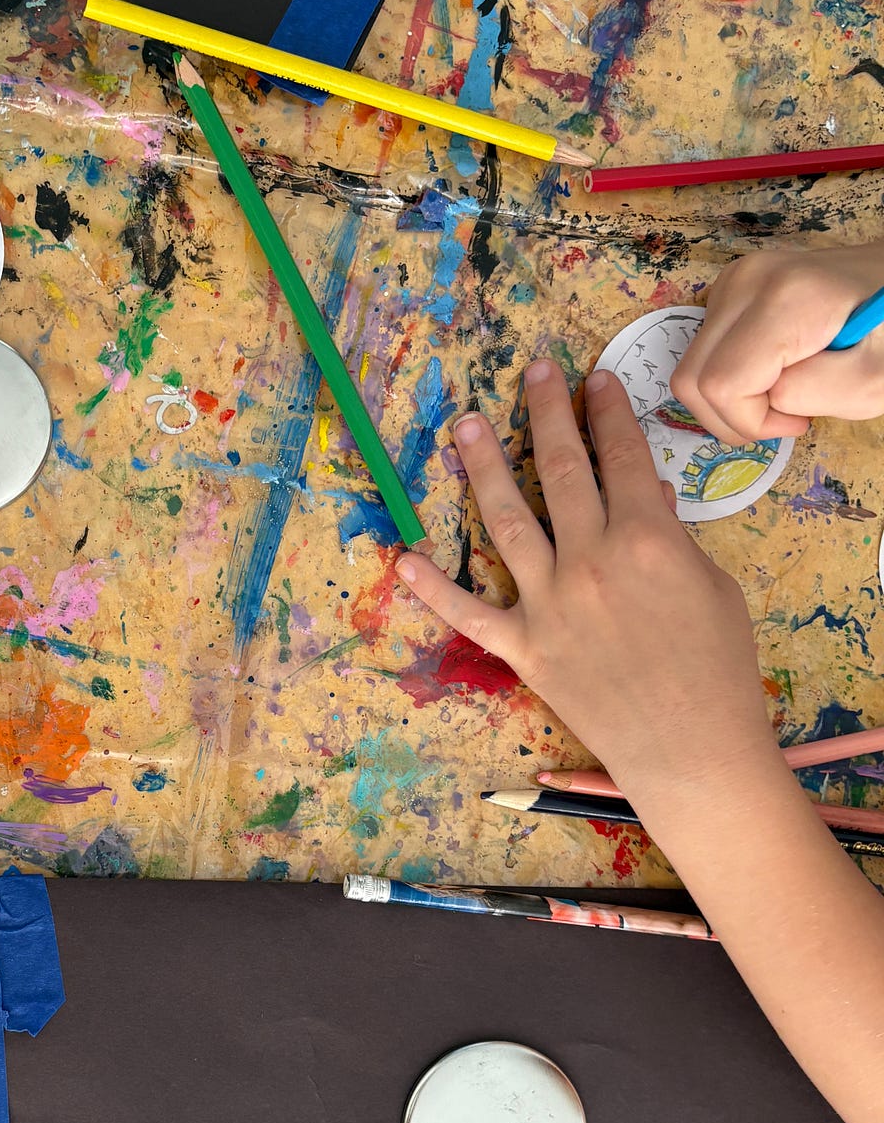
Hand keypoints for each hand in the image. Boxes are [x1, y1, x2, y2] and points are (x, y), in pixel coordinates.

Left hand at [396, 361, 777, 800]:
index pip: (621, 456)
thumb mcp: (712, 585)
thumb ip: (673, 534)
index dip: (606, 410)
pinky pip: (468, 612)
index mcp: (649, 538)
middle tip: (532, 373)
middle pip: (563, 469)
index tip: (594, 377)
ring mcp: (549, 603)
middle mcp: (591, 560)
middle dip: (547, 413)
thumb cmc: (718, 668)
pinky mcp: (523, 647)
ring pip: (506, 520)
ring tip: (464, 427)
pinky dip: (433, 588)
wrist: (693, 749)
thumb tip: (643, 486)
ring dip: (483, 467)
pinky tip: (404, 558)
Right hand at [671, 243, 883, 442]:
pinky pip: (704, 355)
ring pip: (692, 371)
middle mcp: (745, 282)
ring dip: (733, 399)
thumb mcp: (875, 379)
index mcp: (784, 298)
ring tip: (786, 386)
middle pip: (692, 380)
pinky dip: (732, 378)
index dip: (753, 421)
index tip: (800, 419)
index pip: (721, 384)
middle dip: (734, 416)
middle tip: (788, 412)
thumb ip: (816, 394)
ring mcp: (731, 282)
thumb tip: (768, 397)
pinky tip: (774, 368)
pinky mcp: (726, 290)